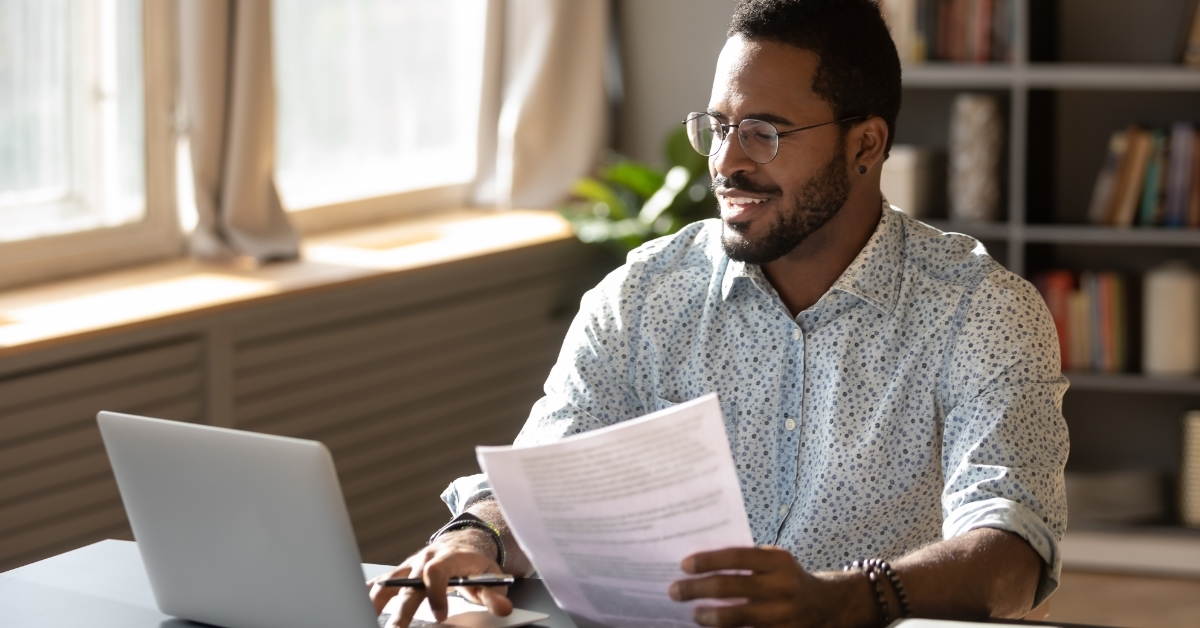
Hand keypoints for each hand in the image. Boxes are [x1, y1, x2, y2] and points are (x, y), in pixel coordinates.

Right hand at [368, 529, 513, 627]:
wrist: (464, 544)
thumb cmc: (476, 565)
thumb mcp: (491, 579)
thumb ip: (495, 595)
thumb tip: (504, 609)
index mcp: (449, 558)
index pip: (437, 571)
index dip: (436, 593)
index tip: (441, 615)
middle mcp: (426, 559)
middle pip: (410, 584)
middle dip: (403, 609)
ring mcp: (411, 565)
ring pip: (390, 581)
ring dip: (377, 600)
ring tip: (368, 618)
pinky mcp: (402, 572)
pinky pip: (383, 581)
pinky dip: (370, 592)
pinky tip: (360, 604)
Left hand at [668, 546, 843, 626]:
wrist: (826, 606)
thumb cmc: (788, 579)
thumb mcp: (774, 562)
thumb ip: (746, 562)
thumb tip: (700, 566)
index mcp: (778, 561)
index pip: (737, 557)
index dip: (708, 561)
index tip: (684, 565)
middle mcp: (783, 586)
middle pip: (732, 587)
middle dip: (698, 589)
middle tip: (675, 590)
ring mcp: (784, 614)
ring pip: (738, 617)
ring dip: (709, 616)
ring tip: (694, 614)